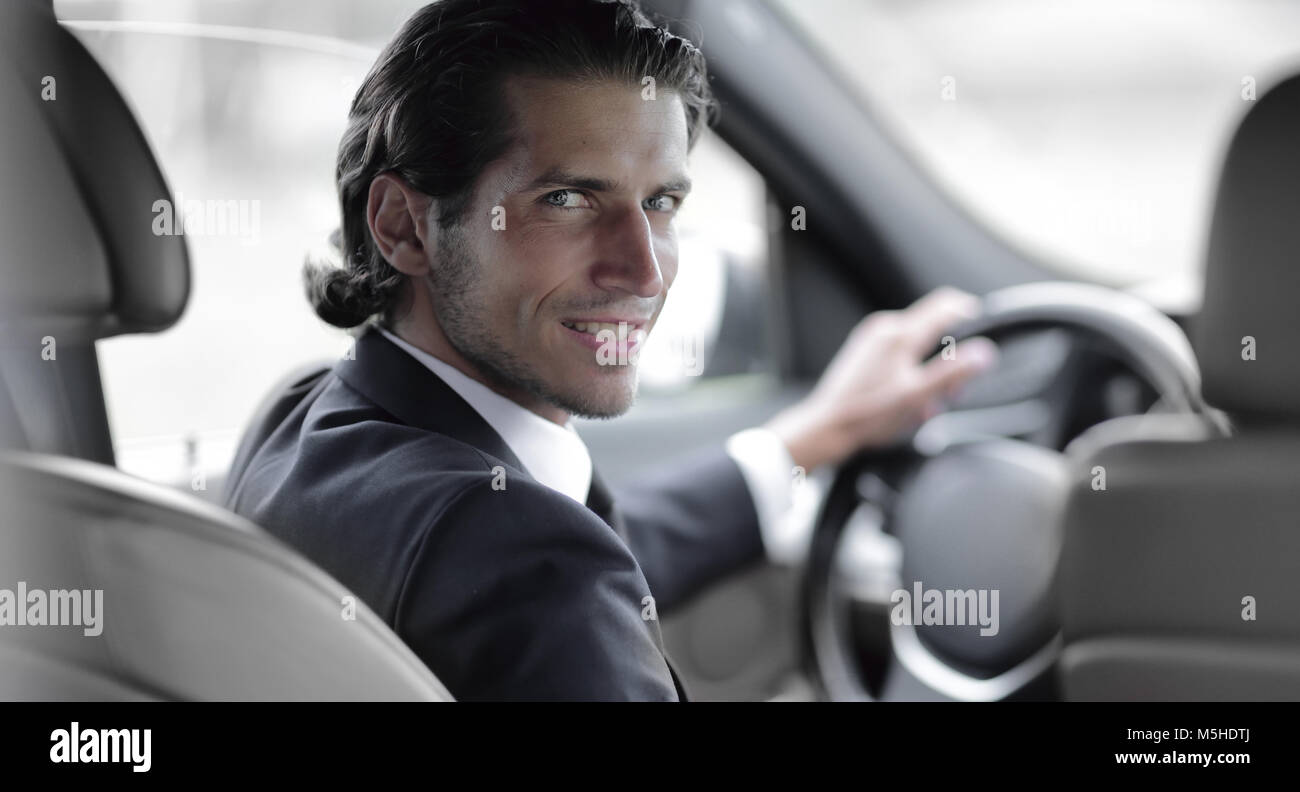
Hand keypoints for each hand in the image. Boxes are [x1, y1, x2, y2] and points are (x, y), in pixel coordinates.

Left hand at [764, 287, 997, 472]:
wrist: (826, 427)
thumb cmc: (868, 415)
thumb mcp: (917, 397)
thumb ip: (952, 372)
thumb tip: (984, 352)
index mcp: (900, 333)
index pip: (946, 305)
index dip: (972, 315)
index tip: (985, 337)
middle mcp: (885, 328)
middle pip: (934, 328)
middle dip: (950, 359)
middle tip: (952, 393)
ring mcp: (873, 338)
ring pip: (918, 344)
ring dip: (931, 371)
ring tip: (926, 405)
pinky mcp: (865, 351)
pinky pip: (901, 353)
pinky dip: (913, 373)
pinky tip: (909, 401)